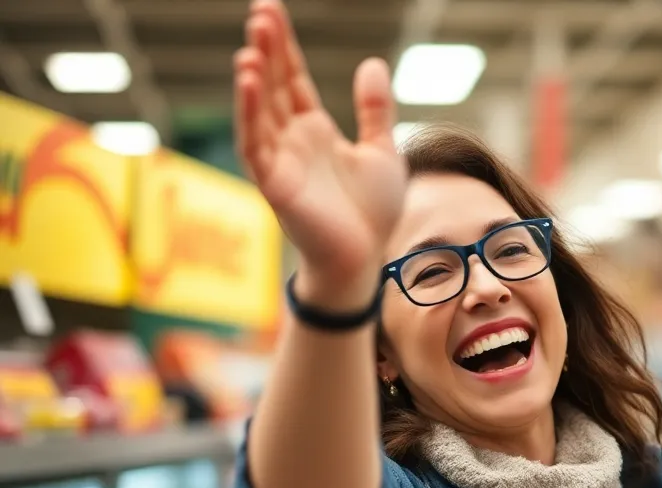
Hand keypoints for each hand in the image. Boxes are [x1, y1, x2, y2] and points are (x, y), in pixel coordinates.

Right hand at [234, 0, 405, 306]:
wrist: (366, 259)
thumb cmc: (371, 213)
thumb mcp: (383, 151)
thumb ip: (375, 109)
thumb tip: (371, 62)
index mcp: (314, 130)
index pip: (293, 78)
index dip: (284, 46)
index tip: (271, 9)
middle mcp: (291, 141)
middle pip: (273, 86)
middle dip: (266, 50)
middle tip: (260, 12)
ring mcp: (280, 161)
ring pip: (258, 112)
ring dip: (252, 80)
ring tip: (251, 48)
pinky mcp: (274, 183)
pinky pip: (254, 144)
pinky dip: (248, 114)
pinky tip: (248, 83)